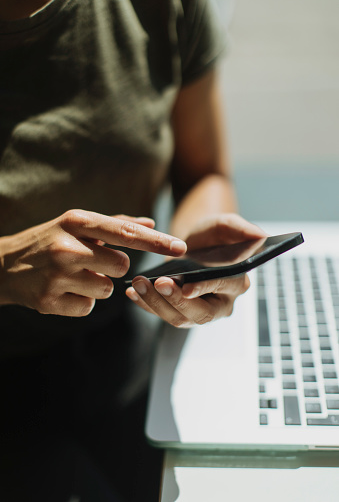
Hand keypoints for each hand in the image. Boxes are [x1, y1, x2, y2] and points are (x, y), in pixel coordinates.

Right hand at [0, 209, 186, 316]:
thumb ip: (116, 224)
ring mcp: (56, 276)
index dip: (156, 242)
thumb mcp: (77, 224)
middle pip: (121, 266)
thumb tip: (150, 224)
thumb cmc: (49, 240)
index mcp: (76, 221)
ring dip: (97, 286)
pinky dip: (81, 301)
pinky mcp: (49, 301)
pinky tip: (63, 291)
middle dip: (113, 267)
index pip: (126, 232)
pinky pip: (89, 307)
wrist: (3, 265)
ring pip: (107, 290)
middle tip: (91, 262)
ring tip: (74, 276)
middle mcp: (67, 246)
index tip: (181, 247)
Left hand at [126, 213, 264, 327]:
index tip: (187, 286)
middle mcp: (221, 303)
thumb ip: (241, 228)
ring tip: (139, 283)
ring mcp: (199, 312)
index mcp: (237, 282)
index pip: (224, 288)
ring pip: (178, 317)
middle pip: (200, 312)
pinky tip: (133, 292)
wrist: (195, 245)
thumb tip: (260, 235)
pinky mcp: (180, 313)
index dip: (205, 288)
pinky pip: (162, 314)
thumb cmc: (213, 235)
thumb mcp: (226, 225)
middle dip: (176, 300)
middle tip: (159, 283)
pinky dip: (146, 305)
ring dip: (156, 302)